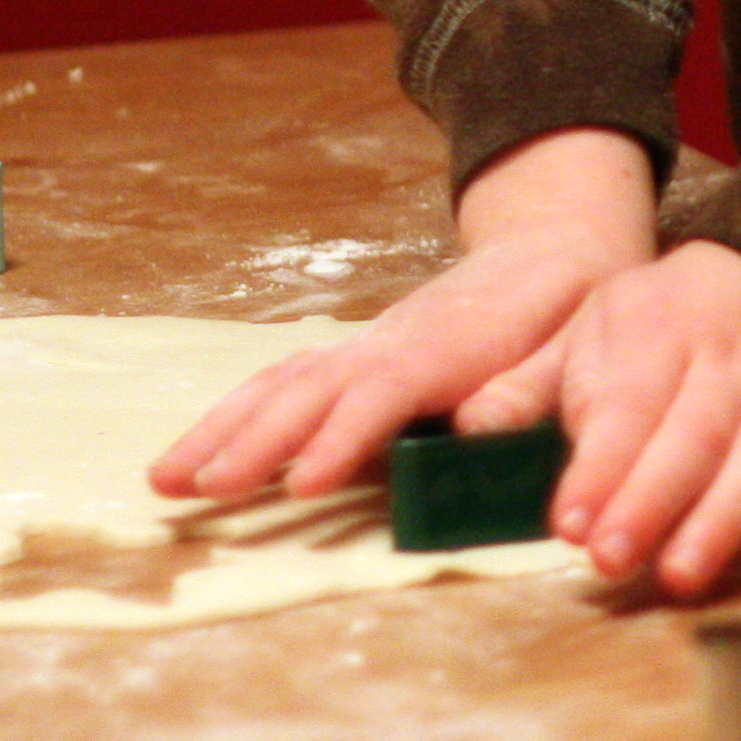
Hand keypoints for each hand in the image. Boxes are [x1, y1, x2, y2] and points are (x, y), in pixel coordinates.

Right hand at [149, 127, 652, 507]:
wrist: (555, 250)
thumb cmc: (570, 307)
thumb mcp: (575, 341)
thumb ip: (531, 385)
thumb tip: (476, 429)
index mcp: (447, 348)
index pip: (383, 393)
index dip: (343, 438)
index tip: (305, 486)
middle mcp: (390, 343)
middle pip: (310, 389)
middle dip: (252, 441)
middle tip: (202, 491)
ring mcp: (365, 346)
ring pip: (281, 383)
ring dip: (223, 430)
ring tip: (165, 479)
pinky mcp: (355, 356)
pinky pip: (284, 381)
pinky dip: (235, 414)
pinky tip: (201, 450)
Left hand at [468, 239, 740, 596]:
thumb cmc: (664, 320)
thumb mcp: (592, 325)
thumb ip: (532, 380)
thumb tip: (468, 426)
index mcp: (659, 331)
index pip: (629, 403)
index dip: (601, 465)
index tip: (568, 521)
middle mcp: (729, 363)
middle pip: (694, 435)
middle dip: (651, 501)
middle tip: (609, 560)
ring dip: (723, 519)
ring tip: (681, 575)